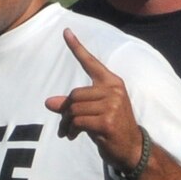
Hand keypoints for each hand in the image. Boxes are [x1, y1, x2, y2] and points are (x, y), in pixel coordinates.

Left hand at [44, 29, 140, 166]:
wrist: (132, 148)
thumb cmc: (111, 127)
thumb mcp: (92, 112)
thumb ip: (73, 104)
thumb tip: (48, 102)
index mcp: (112, 82)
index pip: (91, 62)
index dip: (77, 47)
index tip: (65, 31)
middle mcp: (113, 90)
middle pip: (74, 94)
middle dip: (65, 111)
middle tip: (64, 125)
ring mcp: (112, 105)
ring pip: (74, 109)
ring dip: (66, 123)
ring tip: (68, 132)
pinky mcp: (107, 122)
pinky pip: (78, 121)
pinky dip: (71, 130)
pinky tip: (73, 136)